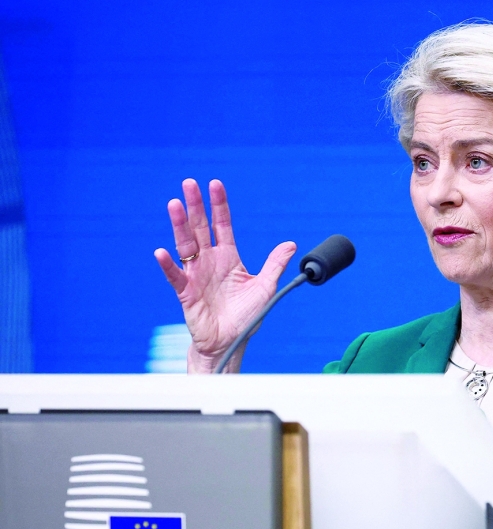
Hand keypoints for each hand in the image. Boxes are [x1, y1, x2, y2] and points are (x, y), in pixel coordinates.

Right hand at [154, 179, 295, 372]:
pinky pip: (175, 276)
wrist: (230, 342)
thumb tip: (291, 244)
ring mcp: (196, 275)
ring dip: (179, 225)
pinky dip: (168, 264)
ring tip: (174, 204)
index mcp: (228, 258)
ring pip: (185, 244)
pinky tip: (161, 251)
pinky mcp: (186, 292)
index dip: (219, 206)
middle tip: (189, 182)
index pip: (222, 225)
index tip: (215, 184)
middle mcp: (209, 262)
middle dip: (195, 205)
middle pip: (200, 228)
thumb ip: (274, 264)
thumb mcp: (265, 287)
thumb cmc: (246, 316)